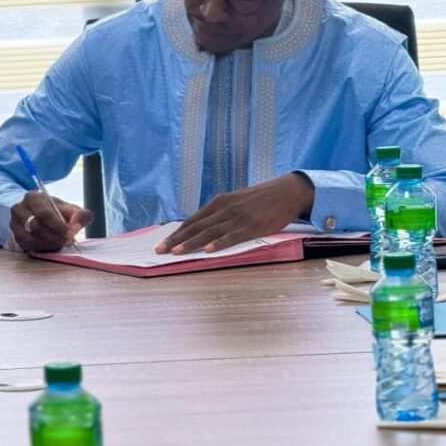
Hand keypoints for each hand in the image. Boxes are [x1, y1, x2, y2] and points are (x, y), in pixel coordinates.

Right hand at [9, 191, 93, 252]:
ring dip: (49, 245)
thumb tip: (78, 224)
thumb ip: (79, 214)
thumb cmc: (55, 211)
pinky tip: (52, 246)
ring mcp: (14, 224)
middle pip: (36, 227)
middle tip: (68, 242)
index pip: (44, 213)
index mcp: (32, 197)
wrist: (37, 213)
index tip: (71, 233)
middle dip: (55, 237)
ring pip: (30, 239)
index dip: (58, 225)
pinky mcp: (15, 237)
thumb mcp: (69, 209)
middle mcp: (19, 209)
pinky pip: (28, 247)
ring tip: (61, 244)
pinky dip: (42, 250)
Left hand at [155, 173, 313, 254]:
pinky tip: (207, 251)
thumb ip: (219, 214)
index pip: (192, 220)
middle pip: (195, 227)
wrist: (286, 192)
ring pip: (209, 233)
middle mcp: (223, 209)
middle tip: (159, 250)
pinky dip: (218, 244)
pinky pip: (231, 236)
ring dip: (191, 243)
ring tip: (176, 253)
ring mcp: (237, 217)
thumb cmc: (259, 200)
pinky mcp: (251, 226)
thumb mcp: (235, 202)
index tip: (162, 242)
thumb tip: (201, 227)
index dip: (176, 232)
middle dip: (176, 240)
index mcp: (218, 203)